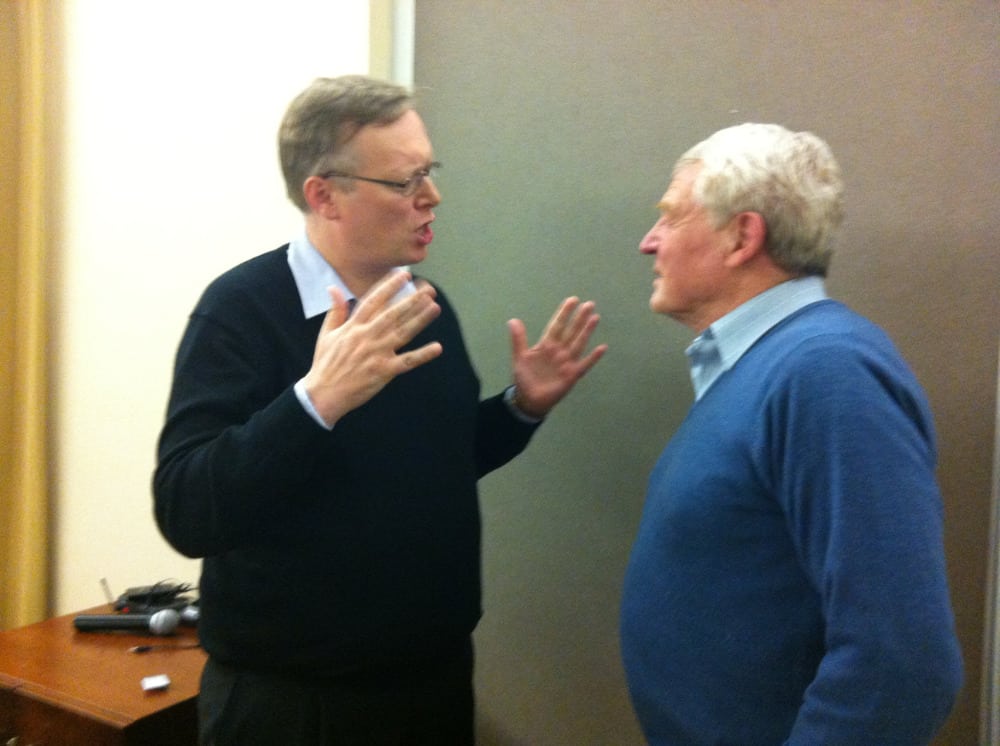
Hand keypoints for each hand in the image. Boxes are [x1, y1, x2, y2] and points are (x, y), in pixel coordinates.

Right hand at [302, 271, 442, 425]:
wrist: (324, 394)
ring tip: (435, 307)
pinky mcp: (384, 371)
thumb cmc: (325, 363)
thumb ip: (335, 310)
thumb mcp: (326, 334)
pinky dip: (422, 355)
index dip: (389, 286)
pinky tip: (437, 348)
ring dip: (420, 320)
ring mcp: (377, 354)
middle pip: (393, 314)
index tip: (403, 275)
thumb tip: (333, 288)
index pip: (373, 301)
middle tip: (428, 289)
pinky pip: (407, 361)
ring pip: (403, 333)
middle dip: (411, 300)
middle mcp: (367, 337)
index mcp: (353, 327)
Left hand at [508, 297, 607, 418]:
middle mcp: (559, 351)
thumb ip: (518, 340)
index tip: (573, 300)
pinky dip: (593, 357)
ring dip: (587, 331)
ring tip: (595, 318)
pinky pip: (585, 364)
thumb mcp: (520, 358)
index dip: (564, 313)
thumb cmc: (525, 378)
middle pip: (571, 331)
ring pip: (579, 343)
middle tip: (590, 304)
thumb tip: (513, 320)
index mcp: (546, 345)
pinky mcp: (572, 375)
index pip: (557, 325)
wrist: (529, 400)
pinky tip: (602, 347)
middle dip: (579, 318)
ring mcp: (567, 362)